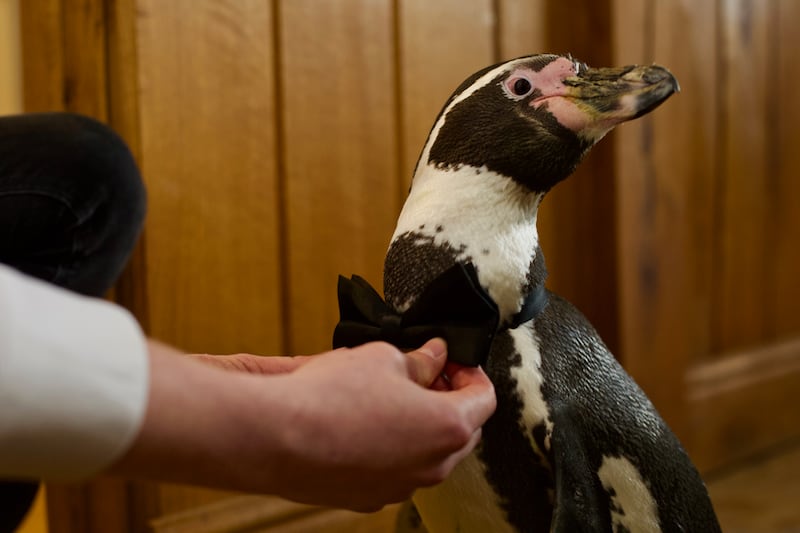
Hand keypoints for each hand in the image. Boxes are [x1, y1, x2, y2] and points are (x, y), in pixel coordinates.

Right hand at [109, 339, 495, 512]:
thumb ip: (419, 361)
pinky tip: (365, 423)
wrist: (275, 438)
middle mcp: (432, 466)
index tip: (450, 359)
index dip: (469, 372)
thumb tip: (433, 356)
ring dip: (421, 424)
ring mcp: (401, 487)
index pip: (484, 398)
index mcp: (447, 427)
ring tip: (390, 395)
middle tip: (424, 373)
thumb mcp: (383, 358)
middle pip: (461, 430)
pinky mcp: (369, 498)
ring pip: (428, 453)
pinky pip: (396, 470)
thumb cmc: (331, 395)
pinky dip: (393, 447)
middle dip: (448, 399)